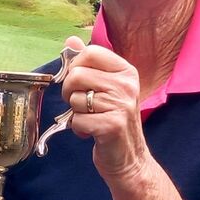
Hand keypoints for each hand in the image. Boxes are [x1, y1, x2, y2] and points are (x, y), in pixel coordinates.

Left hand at [59, 35, 148, 181]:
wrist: (129, 158)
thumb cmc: (112, 120)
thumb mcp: (104, 87)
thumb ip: (87, 63)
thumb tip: (71, 41)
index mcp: (126, 71)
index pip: (90, 53)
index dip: (75, 67)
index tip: (80, 83)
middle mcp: (127, 85)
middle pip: (77, 74)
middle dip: (70, 92)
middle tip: (82, 105)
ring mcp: (122, 105)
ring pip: (74, 99)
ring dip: (76, 113)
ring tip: (92, 119)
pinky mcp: (113, 125)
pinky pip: (77, 120)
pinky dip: (79, 129)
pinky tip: (93, 132)